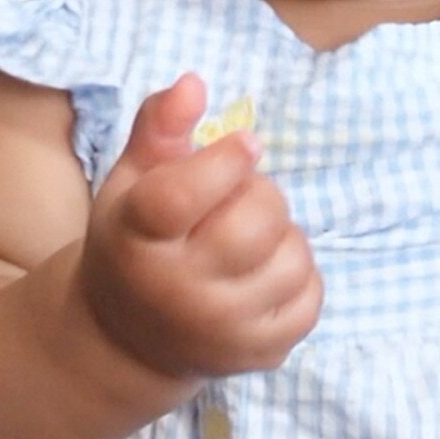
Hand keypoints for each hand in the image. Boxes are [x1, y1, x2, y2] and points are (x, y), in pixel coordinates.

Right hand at [79, 74, 322, 379]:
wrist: (127, 341)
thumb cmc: (136, 240)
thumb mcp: (131, 180)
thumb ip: (158, 125)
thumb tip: (194, 82)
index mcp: (137, 240)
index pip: (180, 197)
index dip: (224, 161)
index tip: (246, 142)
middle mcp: (176, 293)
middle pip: (254, 220)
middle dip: (256, 193)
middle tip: (234, 199)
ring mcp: (220, 332)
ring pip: (292, 255)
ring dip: (281, 234)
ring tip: (246, 239)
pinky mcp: (258, 356)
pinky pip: (312, 295)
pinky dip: (298, 274)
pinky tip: (262, 273)